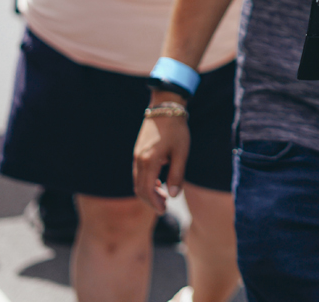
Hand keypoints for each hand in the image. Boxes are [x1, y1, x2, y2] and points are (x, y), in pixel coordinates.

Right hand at [132, 92, 189, 212]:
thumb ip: (177, 174)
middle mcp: (139, 160)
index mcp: (149, 161)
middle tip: (164, 207)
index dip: (154, 203)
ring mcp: (136, 155)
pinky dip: (146, 182)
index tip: (164, 211)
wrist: (165, 108)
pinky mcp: (138, 152)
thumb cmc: (177, 130)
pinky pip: (138, 173)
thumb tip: (174, 196)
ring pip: (137, 181)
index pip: (146, 190)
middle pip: (139, 188)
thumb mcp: (181, 153)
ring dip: (148, 192)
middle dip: (150, 200)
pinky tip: (158, 184)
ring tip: (164, 196)